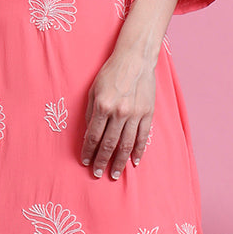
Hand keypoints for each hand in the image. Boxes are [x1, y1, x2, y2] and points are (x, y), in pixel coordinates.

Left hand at [80, 0, 178, 179]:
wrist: (135, 59)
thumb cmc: (110, 73)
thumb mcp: (93, 90)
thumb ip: (91, 113)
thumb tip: (91, 135)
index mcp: (103, 106)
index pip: (93, 136)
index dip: (88, 151)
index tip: (85, 162)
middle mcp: (119, 112)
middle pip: (109, 144)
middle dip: (102, 161)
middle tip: (97, 173)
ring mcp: (135, 114)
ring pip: (126, 144)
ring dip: (119, 161)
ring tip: (115, 174)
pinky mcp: (147, 113)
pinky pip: (142, 136)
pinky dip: (138, 150)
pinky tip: (133, 161)